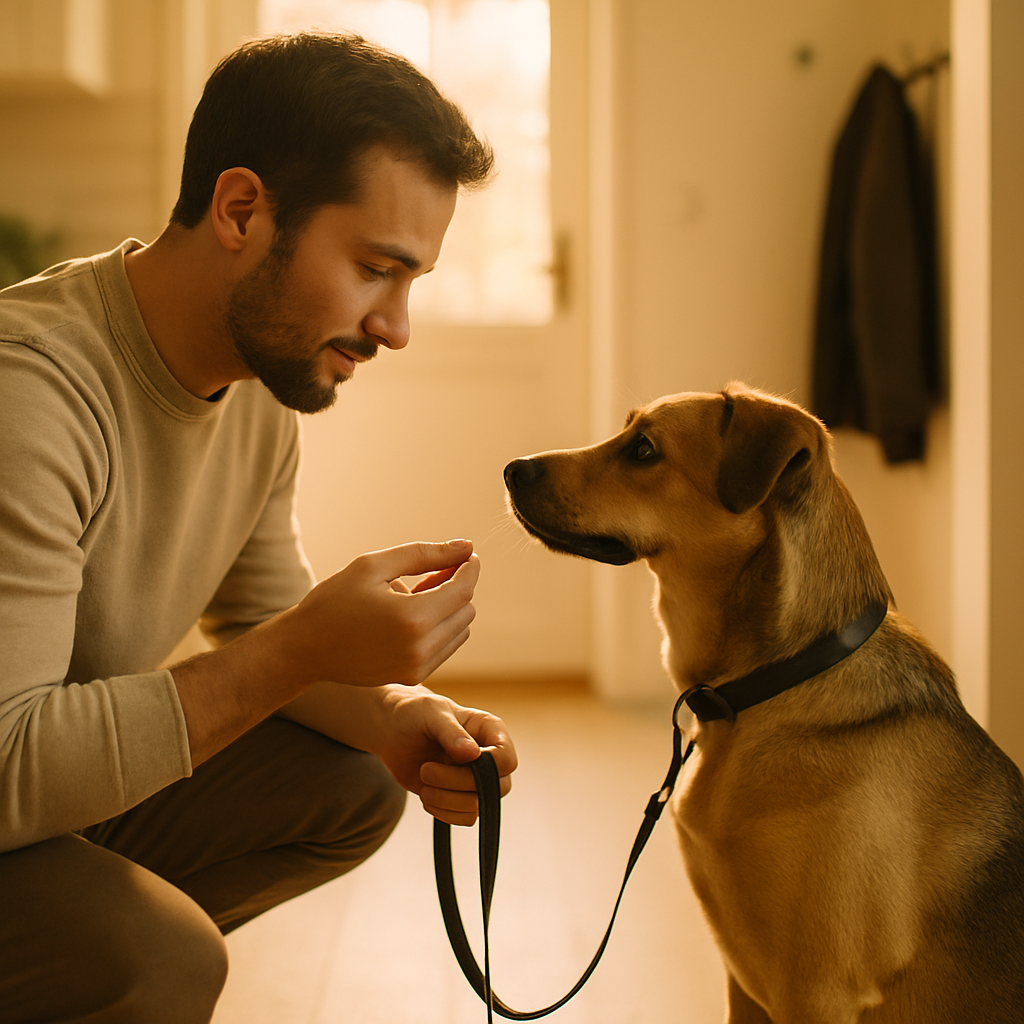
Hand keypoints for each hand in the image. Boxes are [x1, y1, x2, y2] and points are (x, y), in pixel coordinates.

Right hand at [273, 540, 479, 687]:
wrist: (305, 647)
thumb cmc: (335, 600)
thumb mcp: (374, 566)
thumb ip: (425, 554)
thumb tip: (466, 546)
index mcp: (412, 618)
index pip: (463, 589)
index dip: (470, 567)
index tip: (466, 554)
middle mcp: (420, 648)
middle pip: (466, 610)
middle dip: (457, 587)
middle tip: (433, 572)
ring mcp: (418, 667)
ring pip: (461, 630)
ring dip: (450, 608)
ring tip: (418, 592)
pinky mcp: (413, 677)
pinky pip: (446, 647)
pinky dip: (440, 628)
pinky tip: (413, 614)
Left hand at [371, 685, 516, 825]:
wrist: (392, 731)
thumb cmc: (414, 713)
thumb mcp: (431, 713)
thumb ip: (451, 732)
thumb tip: (473, 754)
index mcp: (489, 730)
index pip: (506, 759)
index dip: (487, 766)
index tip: (453, 757)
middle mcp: (489, 756)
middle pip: (496, 787)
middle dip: (458, 783)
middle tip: (426, 770)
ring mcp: (475, 779)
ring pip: (479, 805)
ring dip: (447, 800)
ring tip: (423, 782)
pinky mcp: (459, 796)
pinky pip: (465, 817)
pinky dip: (444, 812)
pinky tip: (426, 795)